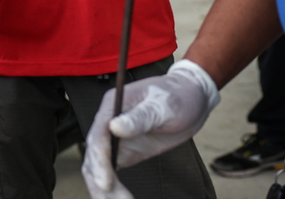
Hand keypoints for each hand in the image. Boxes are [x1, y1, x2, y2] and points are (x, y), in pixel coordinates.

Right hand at [81, 60, 219, 198]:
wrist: (192, 97)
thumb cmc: (178, 94)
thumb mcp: (164, 105)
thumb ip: (141, 117)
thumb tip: (115, 127)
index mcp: (113, 106)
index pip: (98, 136)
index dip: (99, 161)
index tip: (105, 183)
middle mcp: (108, 123)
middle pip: (93, 156)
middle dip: (102, 181)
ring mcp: (114, 139)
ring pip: (98, 168)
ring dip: (106, 190)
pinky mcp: (124, 152)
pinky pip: (111, 172)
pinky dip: (114, 189)